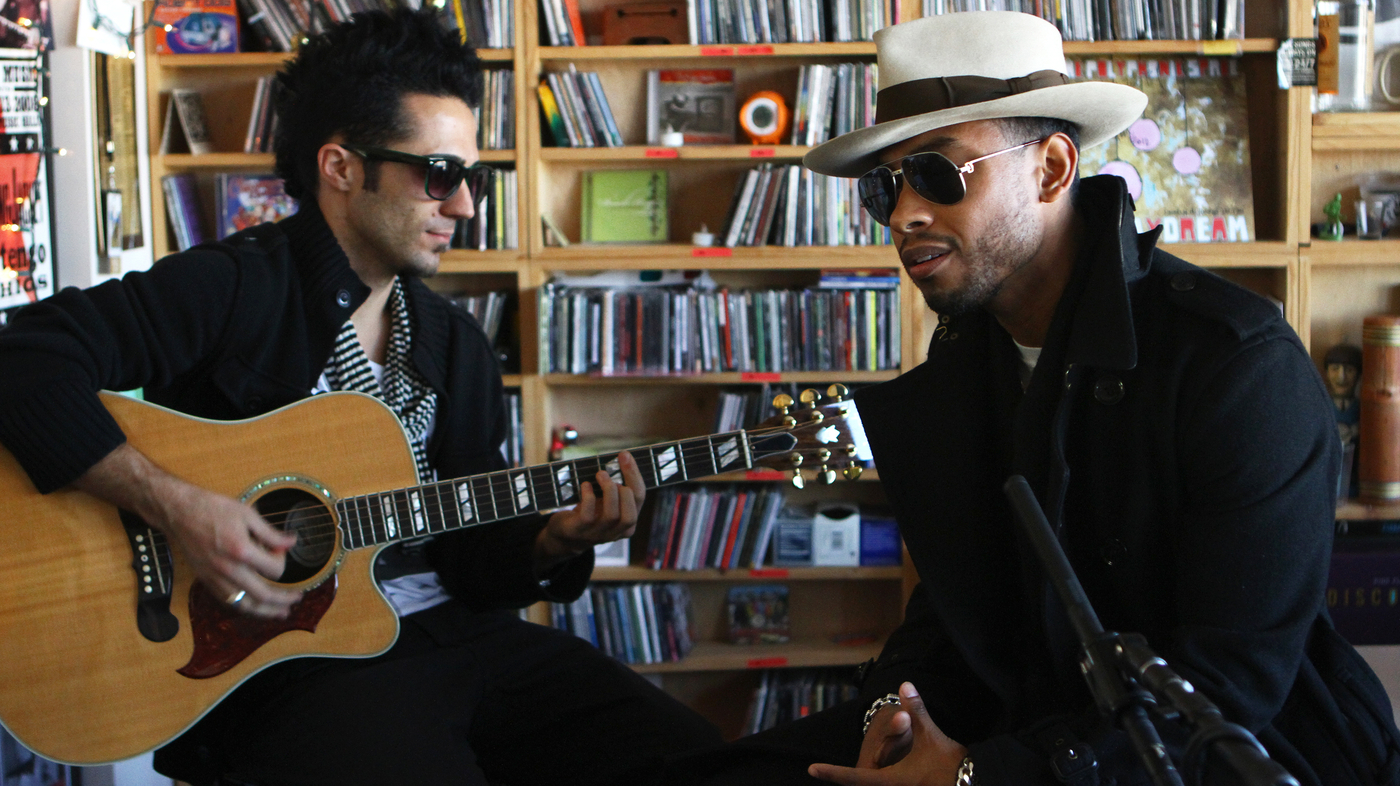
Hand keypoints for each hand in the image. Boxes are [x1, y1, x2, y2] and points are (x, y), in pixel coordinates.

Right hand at [74, 444, 300, 618]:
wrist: (179, 512)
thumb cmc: (212, 508)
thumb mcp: (247, 514)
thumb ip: (271, 533)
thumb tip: (292, 542)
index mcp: (241, 551)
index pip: (274, 569)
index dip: (283, 560)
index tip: (281, 550)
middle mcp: (228, 569)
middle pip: (262, 595)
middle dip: (284, 599)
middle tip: (297, 598)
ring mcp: (215, 578)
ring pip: (245, 604)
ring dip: (266, 611)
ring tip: (281, 612)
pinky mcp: (206, 580)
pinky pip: (228, 601)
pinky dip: (245, 606)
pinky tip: (255, 606)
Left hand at [535, 451, 644, 569]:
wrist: (565, 535)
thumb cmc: (590, 512)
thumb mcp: (607, 502)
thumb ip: (616, 488)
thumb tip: (621, 458)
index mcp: (627, 523)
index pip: (639, 498)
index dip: (634, 474)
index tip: (624, 455)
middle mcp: (615, 532)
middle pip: (630, 514)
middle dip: (624, 487)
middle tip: (608, 471)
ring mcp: (597, 534)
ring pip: (612, 515)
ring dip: (608, 490)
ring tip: (599, 474)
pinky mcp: (579, 531)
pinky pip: (588, 515)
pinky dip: (588, 496)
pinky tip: (585, 486)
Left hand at [809, 683, 967, 785]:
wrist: (975, 781)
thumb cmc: (950, 762)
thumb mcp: (929, 734)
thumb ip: (914, 710)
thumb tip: (904, 684)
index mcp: (891, 781)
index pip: (854, 777)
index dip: (832, 773)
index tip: (813, 769)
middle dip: (847, 781)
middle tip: (826, 773)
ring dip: (862, 782)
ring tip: (847, 777)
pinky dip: (878, 785)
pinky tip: (874, 779)